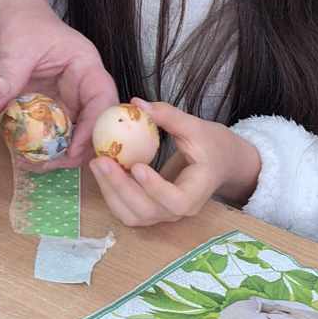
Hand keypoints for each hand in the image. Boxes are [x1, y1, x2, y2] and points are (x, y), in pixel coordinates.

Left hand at [0, 0, 116, 163]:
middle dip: (76, 149)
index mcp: (85, 66)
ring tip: (32, 163)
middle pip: (93, 124)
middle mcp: (82, 86)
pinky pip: (51, 133)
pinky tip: (23, 154)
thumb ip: (8, 75)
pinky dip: (41, 146)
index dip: (93, 128)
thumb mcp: (15, 46)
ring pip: (73, 134)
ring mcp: (67, 99)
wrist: (6, 16)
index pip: (103, 100)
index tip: (72, 150)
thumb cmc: (20, 22)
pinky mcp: (49, 108)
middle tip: (49, 164)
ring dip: (57, 153)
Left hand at [91, 98, 260, 226]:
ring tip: (97, 164)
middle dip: (120, 187)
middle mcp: (180, 210)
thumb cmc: (212, 144)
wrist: (220, 162)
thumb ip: (169, 116)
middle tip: (101, 161)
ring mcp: (164, 214)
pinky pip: (127, 210)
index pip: (176, 201)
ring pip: (132, 215)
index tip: (138, 166)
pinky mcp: (151, 211)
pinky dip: (111, 194)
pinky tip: (102, 171)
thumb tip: (136, 103)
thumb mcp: (196, 127)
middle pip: (147, 210)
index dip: (155, 188)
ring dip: (110, 192)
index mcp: (197, 192)